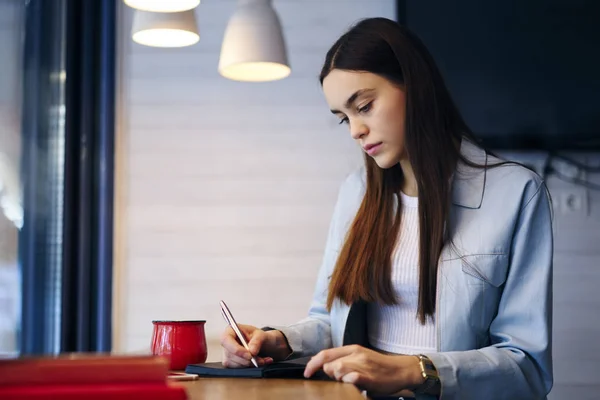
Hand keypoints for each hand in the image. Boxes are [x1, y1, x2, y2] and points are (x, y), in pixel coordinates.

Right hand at [220, 324, 290, 367]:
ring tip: (263, 360)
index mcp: (230, 331)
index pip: (226, 340)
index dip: (236, 349)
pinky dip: (251, 368)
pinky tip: (260, 363)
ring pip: (234, 364)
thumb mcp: (260, 335)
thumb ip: (257, 341)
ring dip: (250, 364)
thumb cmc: (258, 336)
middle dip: (246, 360)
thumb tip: (252, 351)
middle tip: (260, 360)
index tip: (249, 355)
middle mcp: (226, 343)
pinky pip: (239, 369)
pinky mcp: (231, 363)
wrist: (262, 344)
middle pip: (230, 354)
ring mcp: (227, 354)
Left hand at [304, 345, 423, 395]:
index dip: (313, 364)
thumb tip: (326, 367)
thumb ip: (345, 360)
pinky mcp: (369, 377)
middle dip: (329, 374)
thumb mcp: (361, 357)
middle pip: (330, 364)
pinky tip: (353, 383)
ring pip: (338, 370)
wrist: (401, 370)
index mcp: (352, 349)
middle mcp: (356, 354)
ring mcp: (362, 365)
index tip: (306, 373)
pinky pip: (351, 378)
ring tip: (348, 381)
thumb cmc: (380, 366)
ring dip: (338, 378)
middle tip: (340, 378)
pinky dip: (348, 382)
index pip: (326, 353)